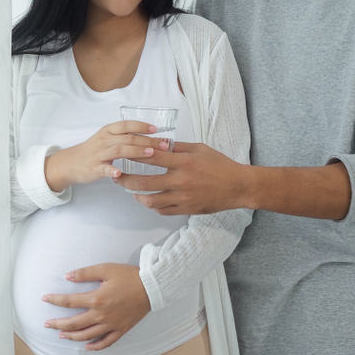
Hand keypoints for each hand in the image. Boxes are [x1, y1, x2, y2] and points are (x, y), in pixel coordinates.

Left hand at [42, 263, 149, 350]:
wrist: (152, 287)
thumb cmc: (129, 276)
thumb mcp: (106, 269)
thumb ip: (85, 273)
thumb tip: (67, 276)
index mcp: (96, 299)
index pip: (69, 301)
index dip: (55, 300)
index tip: (45, 299)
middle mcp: (101, 315)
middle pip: (74, 323)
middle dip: (58, 324)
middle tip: (47, 324)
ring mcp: (111, 324)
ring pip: (87, 335)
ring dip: (72, 336)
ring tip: (62, 335)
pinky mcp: (121, 329)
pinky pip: (106, 342)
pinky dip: (95, 346)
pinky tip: (87, 347)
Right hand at [44, 121, 170, 191]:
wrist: (70, 163)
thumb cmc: (93, 151)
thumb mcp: (107, 138)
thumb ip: (124, 137)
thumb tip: (149, 137)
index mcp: (108, 131)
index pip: (126, 125)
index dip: (142, 126)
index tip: (156, 129)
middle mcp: (104, 140)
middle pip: (128, 138)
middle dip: (147, 141)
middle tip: (163, 145)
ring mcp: (99, 154)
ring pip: (119, 150)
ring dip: (136, 151)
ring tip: (150, 154)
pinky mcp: (94, 167)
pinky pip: (103, 168)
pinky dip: (112, 170)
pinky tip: (120, 173)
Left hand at [116, 142, 248, 214]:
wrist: (238, 187)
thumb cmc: (220, 165)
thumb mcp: (199, 149)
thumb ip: (177, 147)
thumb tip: (158, 143)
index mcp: (184, 162)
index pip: (152, 157)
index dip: (133, 155)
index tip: (121, 154)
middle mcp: (181, 181)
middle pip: (145, 182)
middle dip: (126, 180)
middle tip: (116, 177)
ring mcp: (183, 197)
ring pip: (151, 201)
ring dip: (137, 196)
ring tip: (131, 191)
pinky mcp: (186, 209)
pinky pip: (163, 210)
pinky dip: (153, 206)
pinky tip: (149, 199)